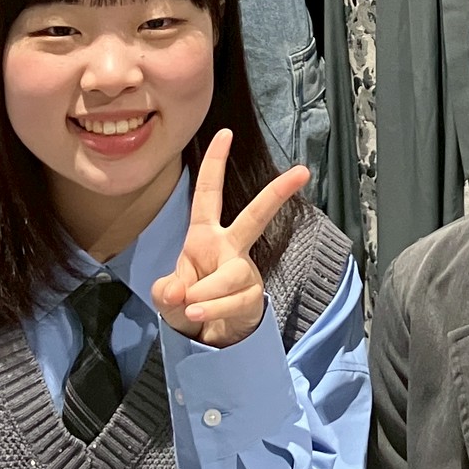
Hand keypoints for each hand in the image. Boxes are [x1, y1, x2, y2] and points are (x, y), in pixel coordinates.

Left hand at [149, 129, 312, 348]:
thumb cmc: (188, 301)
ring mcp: (244, 270)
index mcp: (204, 235)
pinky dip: (211, 311)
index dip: (215, 163)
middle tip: (302, 171)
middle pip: (255, 216)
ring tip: (191, 308)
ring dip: (205, 294)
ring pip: (230, 275)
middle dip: (277, 193)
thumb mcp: (167, 295)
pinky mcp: (253, 295)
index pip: (208, 193)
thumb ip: (166, 291)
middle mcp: (228, 246)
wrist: (210, 335)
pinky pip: (231, 301)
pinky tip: (199, 314)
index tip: (225, 133)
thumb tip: (179, 291)